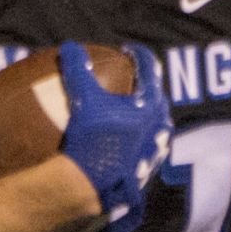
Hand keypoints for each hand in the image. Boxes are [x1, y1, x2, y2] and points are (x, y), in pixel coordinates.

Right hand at [58, 40, 171, 231]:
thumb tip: (70, 46)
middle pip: (158, 97)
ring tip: (131, 110)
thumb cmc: (92, 139)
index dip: (139, 55)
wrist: (95, 185)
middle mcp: (160, 126)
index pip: (150, 70)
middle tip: (134, 78)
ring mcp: (156, 149)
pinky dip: (135, 137)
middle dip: (147, 85)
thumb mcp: (82, 99)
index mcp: (151, 105)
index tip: (128, 51)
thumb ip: (78, 69)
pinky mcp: (147, 168)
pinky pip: (145, 146)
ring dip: (145, 113)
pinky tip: (121, 140)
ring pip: (156, 124)